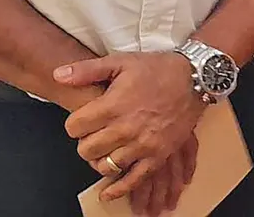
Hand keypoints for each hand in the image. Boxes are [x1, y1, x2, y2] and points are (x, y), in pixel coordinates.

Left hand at [56, 51, 205, 202]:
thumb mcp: (120, 61)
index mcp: (112, 105)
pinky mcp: (157, 155)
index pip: (74, 127)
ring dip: (100, 161)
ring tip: (105, 151)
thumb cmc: (158, 70)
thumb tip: (58, 75)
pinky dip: (118, 189)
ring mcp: (142, 144)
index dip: (74, 124)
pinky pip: (134, 179)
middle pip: (87, 149)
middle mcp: (125, 128)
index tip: (81, 121)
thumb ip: (86, 70)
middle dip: (85, 143)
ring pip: (106, 166)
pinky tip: (108, 192)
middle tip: (93, 135)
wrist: (194, 79)